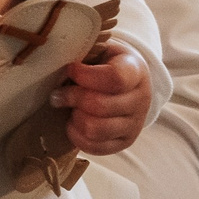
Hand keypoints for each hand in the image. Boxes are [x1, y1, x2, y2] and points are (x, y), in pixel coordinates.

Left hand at [55, 39, 149, 155]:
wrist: (126, 81)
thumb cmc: (104, 63)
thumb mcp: (100, 50)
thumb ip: (84, 56)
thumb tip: (58, 65)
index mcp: (136, 72)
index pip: (115, 78)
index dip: (85, 75)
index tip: (70, 69)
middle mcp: (141, 100)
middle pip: (100, 106)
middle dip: (72, 98)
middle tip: (58, 92)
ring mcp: (135, 125)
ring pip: (95, 129)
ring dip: (75, 117)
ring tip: (70, 108)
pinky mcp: (124, 143)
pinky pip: (95, 147)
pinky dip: (76, 136)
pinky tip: (72, 122)